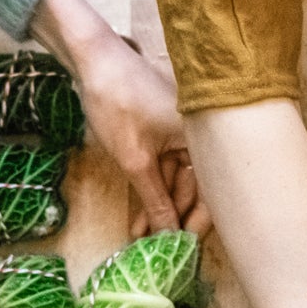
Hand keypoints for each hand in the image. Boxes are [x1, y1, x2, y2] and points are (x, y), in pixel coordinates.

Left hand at [29, 0, 208, 235]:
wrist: (95, 59)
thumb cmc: (118, 104)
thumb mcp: (135, 160)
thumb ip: (155, 200)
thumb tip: (168, 234)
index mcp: (204, 137)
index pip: (212, 190)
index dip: (199, 221)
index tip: (184, 248)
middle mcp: (202, 134)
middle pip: (197, 186)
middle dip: (174, 217)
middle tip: (159, 247)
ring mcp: (184, 131)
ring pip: (179, 178)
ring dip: (161, 206)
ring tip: (143, 236)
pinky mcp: (167, 130)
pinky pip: (168, 165)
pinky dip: (154, 186)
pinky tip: (141, 215)